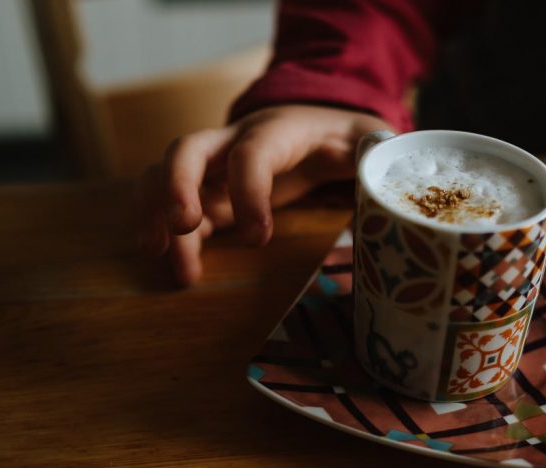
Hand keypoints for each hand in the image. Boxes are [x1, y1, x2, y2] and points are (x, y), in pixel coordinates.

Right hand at [138, 104, 390, 285]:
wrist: (319, 121)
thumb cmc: (344, 136)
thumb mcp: (369, 140)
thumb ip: (376, 158)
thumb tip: (389, 182)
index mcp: (278, 130)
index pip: (252, 153)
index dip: (248, 191)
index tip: (258, 238)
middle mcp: (234, 142)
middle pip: (186, 149)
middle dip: (176, 187)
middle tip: (182, 228)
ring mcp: (213, 167)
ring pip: (164, 176)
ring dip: (156, 215)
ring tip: (170, 263)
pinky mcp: (207, 193)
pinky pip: (171, 207)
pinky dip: (164, 235)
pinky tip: (176, 267)